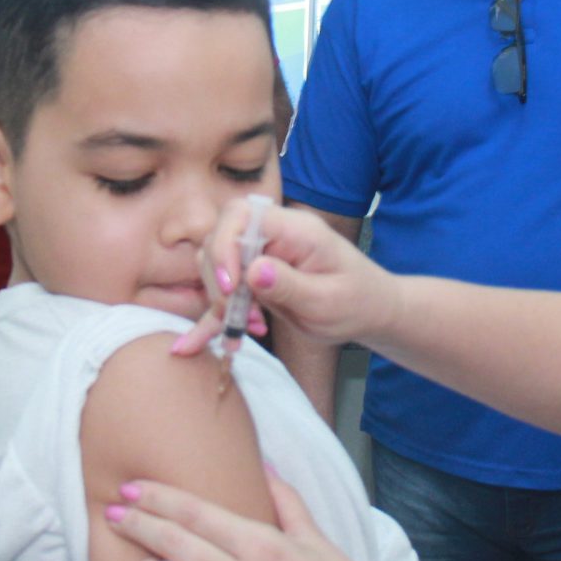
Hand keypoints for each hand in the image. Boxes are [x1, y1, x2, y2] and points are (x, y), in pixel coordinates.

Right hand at [167, 200, 400, 361]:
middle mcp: (274, 235)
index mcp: (294, 229)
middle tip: (237, 314)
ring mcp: (263, 256)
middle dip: (218, 279)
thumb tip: (253, 271)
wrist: (370, 311)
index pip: (241, 215)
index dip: (224, 245)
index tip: (231, 286)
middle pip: (220, 239)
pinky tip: (190, 346)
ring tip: (247, 328)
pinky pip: (225, 294)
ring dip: (220, 300)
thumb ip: (289, 285)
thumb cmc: (357, 301)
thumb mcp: (327, 300)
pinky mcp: (256, 279)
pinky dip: (212, 318)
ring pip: (216, 266)